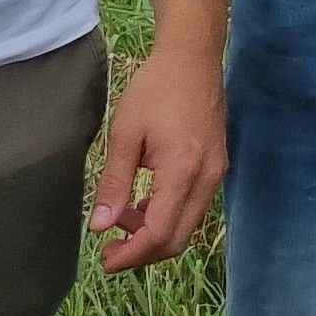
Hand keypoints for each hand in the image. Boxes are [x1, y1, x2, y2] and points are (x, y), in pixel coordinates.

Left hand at [90, 38, 226, 272]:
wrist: (193, 56)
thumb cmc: (155, 88)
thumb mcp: (125, 133)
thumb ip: (113, 182)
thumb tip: (99, 227)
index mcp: (183, 169)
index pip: (160, 232)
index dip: (131, 254)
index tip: (104, 259)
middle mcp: (207, 177)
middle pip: (178, 239)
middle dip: (143, 253)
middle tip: (109, 251)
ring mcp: (216, 173)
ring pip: (187, 226)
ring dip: (154, 234)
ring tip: (121, 220)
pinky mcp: (217, 167)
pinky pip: (193, 207)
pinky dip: (168, 216)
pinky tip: (143, 202)